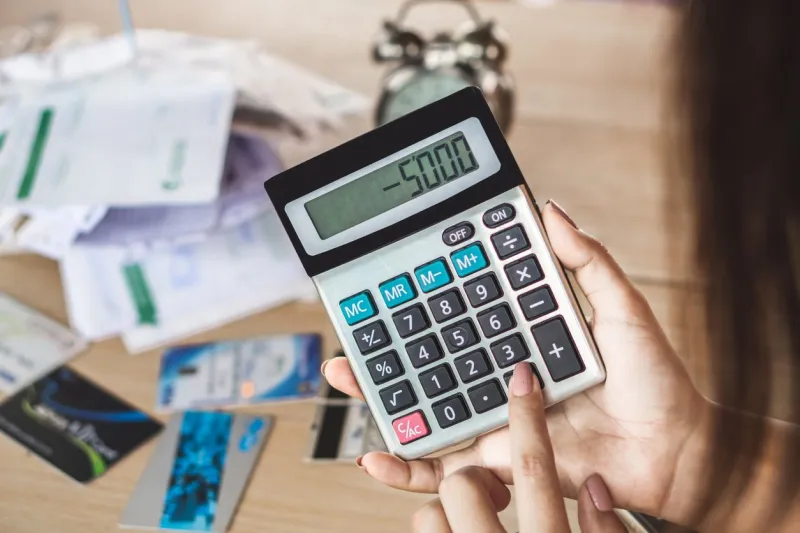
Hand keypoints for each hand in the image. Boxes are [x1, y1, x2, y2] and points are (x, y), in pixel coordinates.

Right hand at [324, 201, 708, 522]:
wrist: (673, 453)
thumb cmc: (656, 383)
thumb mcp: (620, 309)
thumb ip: (586, 261)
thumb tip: (550, 211)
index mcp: (524, 335)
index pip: (465, 310)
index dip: (429, 292)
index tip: (396, 273)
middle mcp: (502, 373)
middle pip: (431, 354)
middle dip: (385, 340)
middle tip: (353, 322)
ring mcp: (496, 417)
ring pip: (424, 405)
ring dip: (379, 393)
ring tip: (345, 374)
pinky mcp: (497, 461)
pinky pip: (444, 468)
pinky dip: (406, 467)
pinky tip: (375, 455)